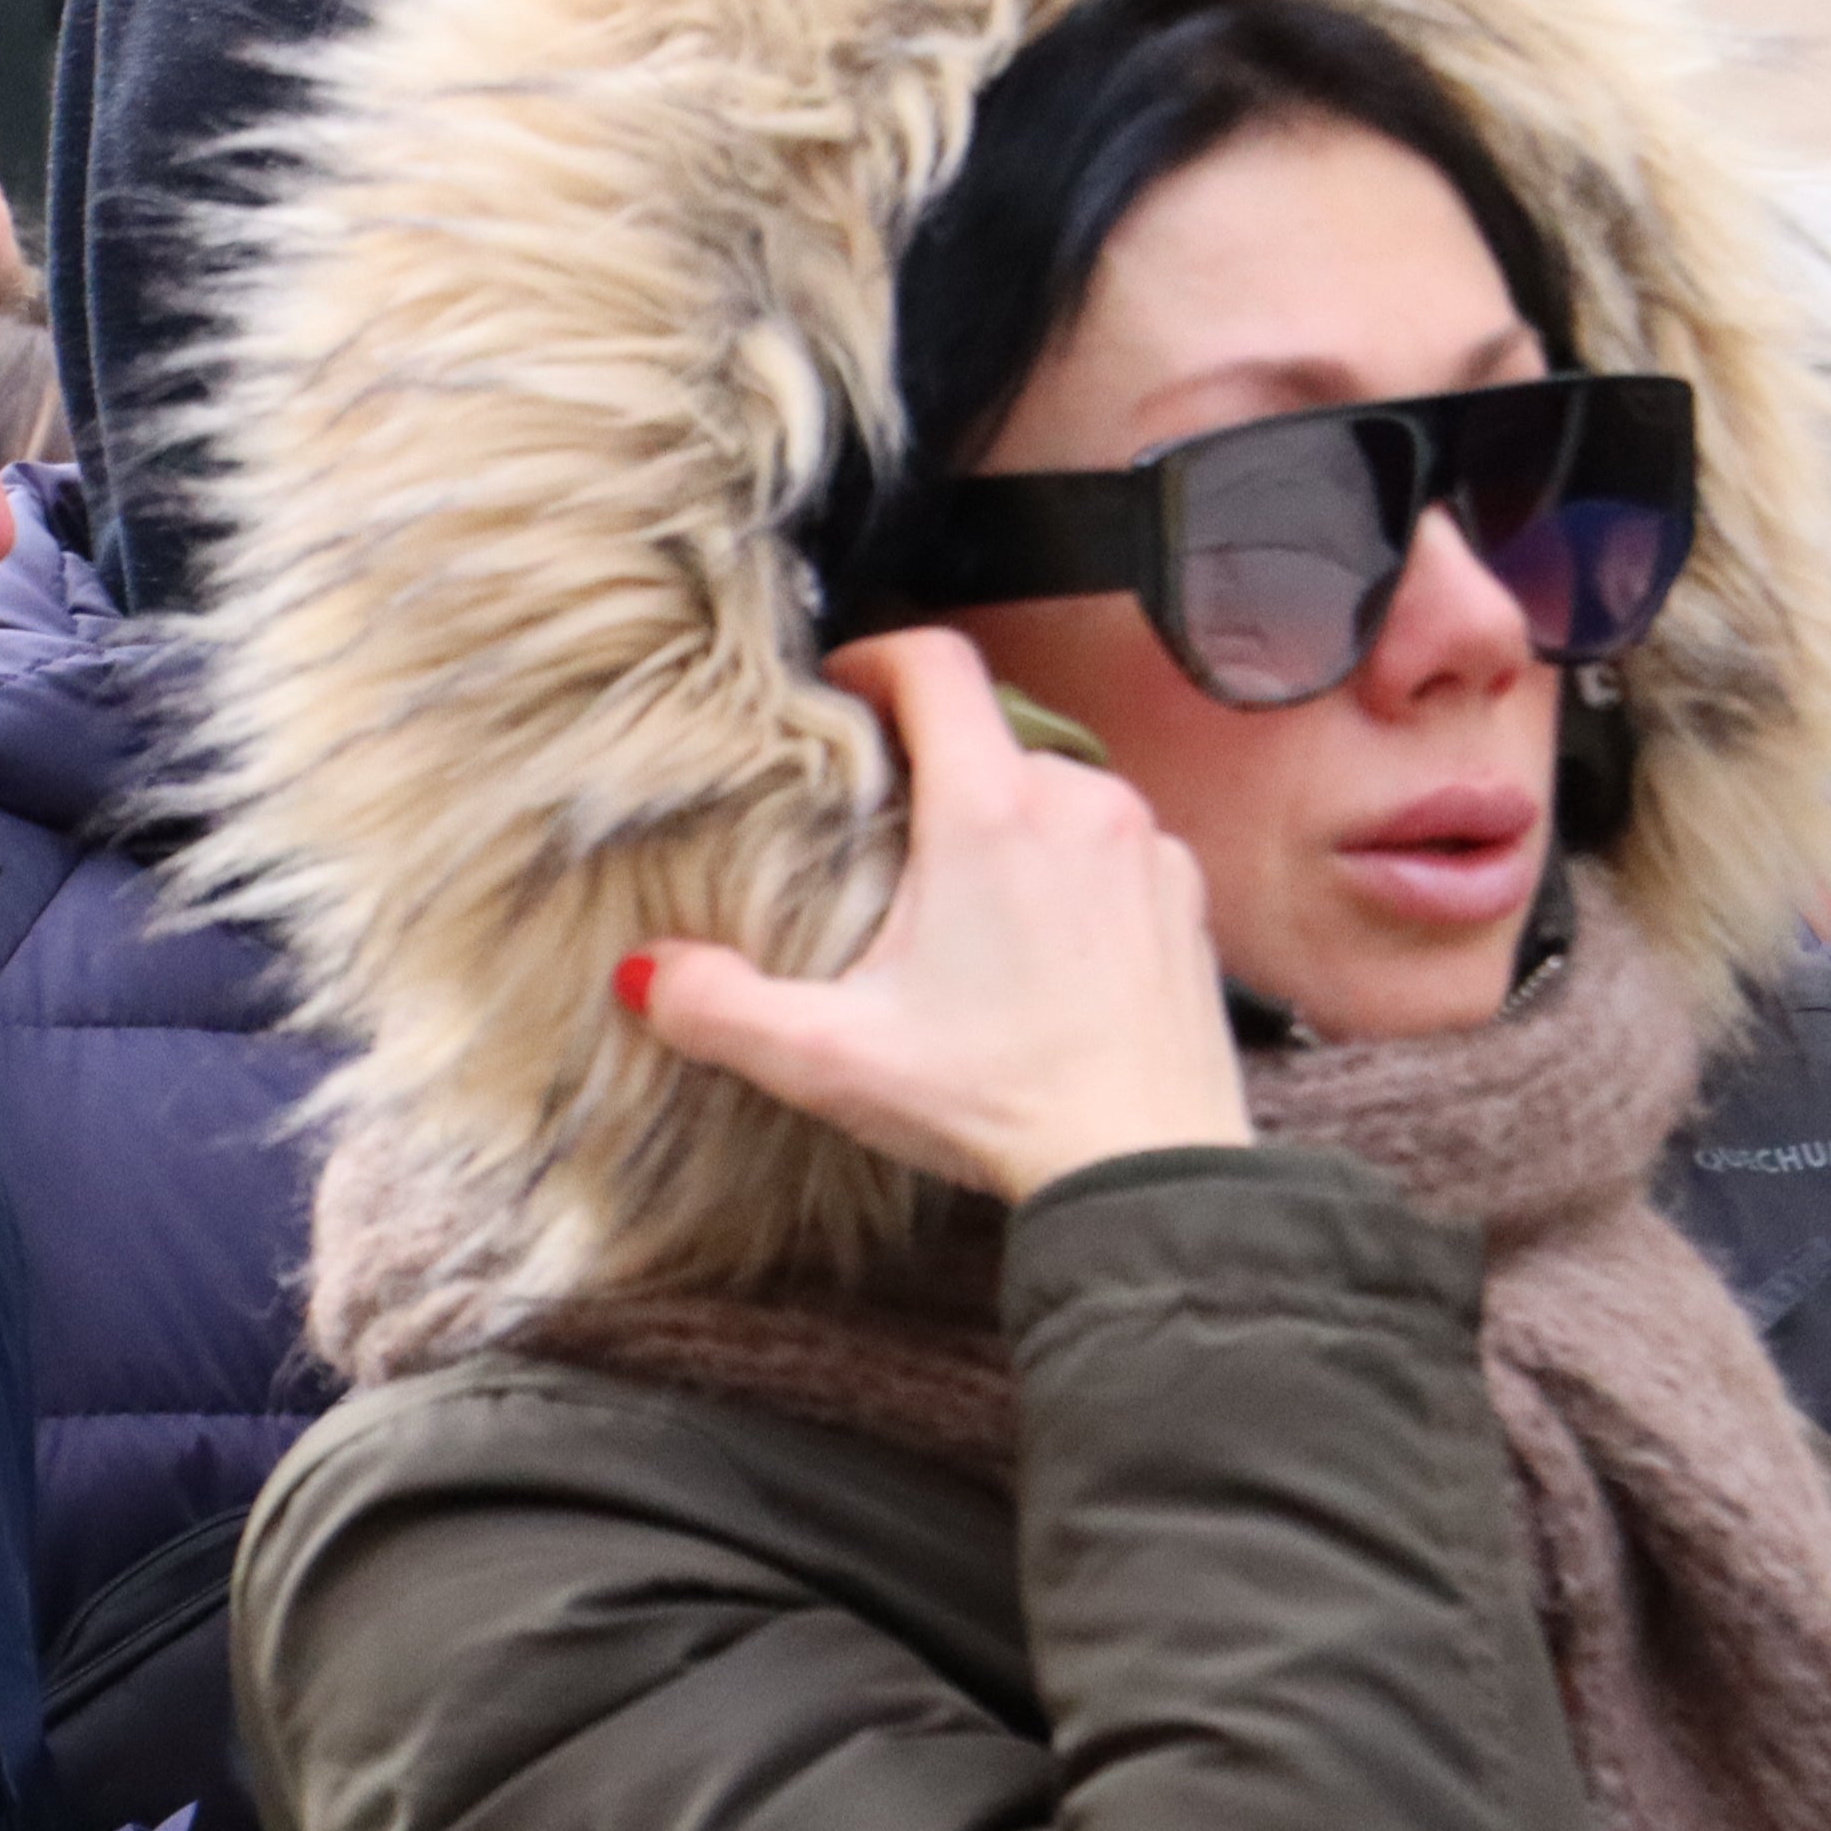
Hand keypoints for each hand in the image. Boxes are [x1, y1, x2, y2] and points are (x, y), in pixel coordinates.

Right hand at [623, 630, 1247, 1199]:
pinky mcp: (1185, 897)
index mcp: (989, 810)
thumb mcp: (833, 1059)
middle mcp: (1079, 802)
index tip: (841, 696)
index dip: (876, 659)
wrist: (1148, 1171)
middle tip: (882, 836)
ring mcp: (1145, 846)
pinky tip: (1042, 945)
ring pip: (1055, 788)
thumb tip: (644, 973)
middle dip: (933, 766)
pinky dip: (1072, 869)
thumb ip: (721, 1008)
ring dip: (1006, 820)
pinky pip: (1115, 845)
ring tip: (961, 900)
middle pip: (990, 732)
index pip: (935, 662)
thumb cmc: (1001, 1104)